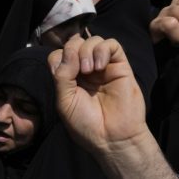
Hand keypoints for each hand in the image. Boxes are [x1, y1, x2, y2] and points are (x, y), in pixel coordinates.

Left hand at [48, 35, 148, 156]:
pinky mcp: (120, 66)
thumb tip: (69, 51)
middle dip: (72, 51)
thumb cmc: (86, 123)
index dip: (59, 58)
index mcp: (69, 78)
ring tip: (89, 70)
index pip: (59, 54)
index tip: (61, 75)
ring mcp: (103, 67)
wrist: (112, 137)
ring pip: (92, 40)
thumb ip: (62, 75)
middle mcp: (85, 70)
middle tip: (78, 71)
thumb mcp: (64, 100)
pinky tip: (100, 66)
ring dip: (87, 50)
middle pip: (74, 43)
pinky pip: (112, 44)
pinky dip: (102, 49)